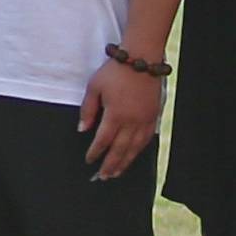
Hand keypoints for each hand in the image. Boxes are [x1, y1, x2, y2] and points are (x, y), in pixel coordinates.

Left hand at [77, 57, 163, 175]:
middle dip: (110, 164)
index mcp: (115, 115)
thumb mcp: (94, 87)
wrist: (142, 59)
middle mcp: (132, 121)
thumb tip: (82, 129)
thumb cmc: (115, 71)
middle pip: (120, 149)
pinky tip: (134, 155)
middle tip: (103, 177)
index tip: (89, 160)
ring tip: (117, 172)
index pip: (103, 140)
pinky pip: (147, 139)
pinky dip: (139, 150)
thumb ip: (88, 110)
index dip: (95, 152)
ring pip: (135, 148)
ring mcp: (145, 120)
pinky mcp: (154, 116)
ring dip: (125, 162)